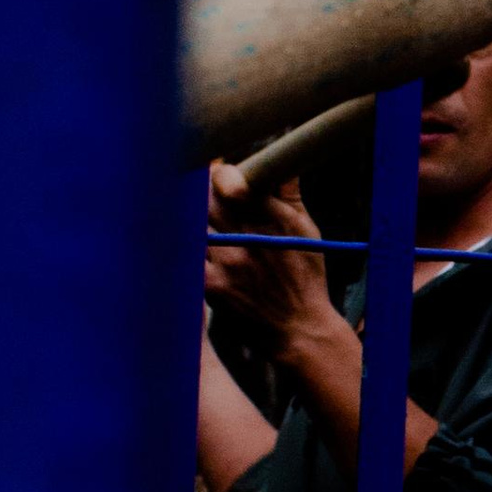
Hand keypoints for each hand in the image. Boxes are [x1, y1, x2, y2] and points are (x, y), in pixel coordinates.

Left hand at [204, 164, 337, 363]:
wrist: (300, 328)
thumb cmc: (306, 277)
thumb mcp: (307, 230)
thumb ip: (290, 193)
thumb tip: (282, 163)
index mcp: (271, 218)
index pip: (229, 181)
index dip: (219, 175)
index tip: (219, 177)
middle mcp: (246, 237)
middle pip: (204, 200)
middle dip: (202, 196)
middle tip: (204, 200)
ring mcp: (226, 262)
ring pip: (192, 225)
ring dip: (191, 220)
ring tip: (196, 224)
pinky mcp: (212, 286)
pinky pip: (186, 258)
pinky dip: (184, 249)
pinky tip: (185, 248)